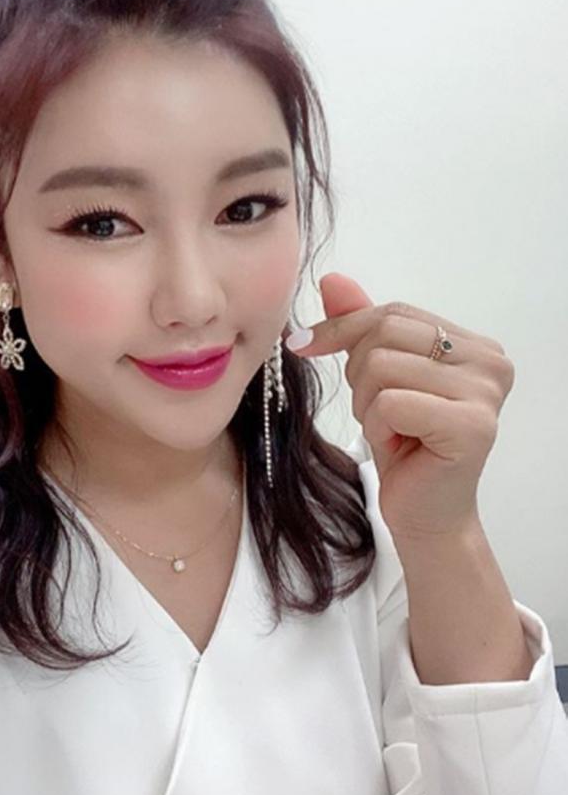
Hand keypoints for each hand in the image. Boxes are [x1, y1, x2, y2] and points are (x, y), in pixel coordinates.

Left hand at [285, 273, 515, 540]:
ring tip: (390, 430)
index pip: (394, 311)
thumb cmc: (404, 446)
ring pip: (381, 366)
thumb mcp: (376, 377)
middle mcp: (490, 361)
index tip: (303, 345)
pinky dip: (377, 426)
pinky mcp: (472, 426)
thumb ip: (361, 326)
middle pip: (385, 332)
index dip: (344, 327)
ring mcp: (486, 393)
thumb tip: (331, 279)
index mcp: (474, 344)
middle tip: (377, 412)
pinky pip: (390, 402)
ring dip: (367, 404)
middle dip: (359, 373)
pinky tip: (398, 446)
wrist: (423, 515)